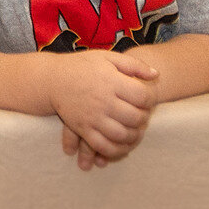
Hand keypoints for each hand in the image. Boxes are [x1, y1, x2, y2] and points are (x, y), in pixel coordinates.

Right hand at [47, 48, 160, 168]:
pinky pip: (102, 146)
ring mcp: (92, 117)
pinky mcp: (82, 128)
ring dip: (133, 137)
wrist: (51, 79)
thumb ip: (134, 65)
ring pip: (121, 135)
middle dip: (144, 119)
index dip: (151, 99)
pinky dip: (115, 150)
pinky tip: (121, 146)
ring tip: (134, 131)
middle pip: (135, 118)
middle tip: (142, 116)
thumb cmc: (81, 66)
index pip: (143, 96)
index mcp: (112, 82)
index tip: (148, 99)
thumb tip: (156, 75)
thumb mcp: (108, 57)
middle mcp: (103, 101)